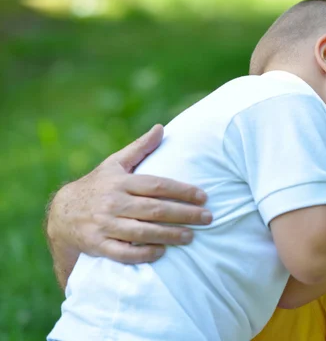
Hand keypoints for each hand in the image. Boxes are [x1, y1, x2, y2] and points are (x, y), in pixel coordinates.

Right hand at [46, 125, 211, 264]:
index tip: (204, 196)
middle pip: (154, 210)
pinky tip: (162, 252)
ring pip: (142, 232)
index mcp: (121, 182)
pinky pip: (123, 252)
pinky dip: (143, 253)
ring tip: (191, 236)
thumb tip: (161, 128)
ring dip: (169, 235)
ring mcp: (105, 225)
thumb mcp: (115, 163)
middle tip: (208, 218)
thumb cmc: (98, 185)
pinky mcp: (98, 245)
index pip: (157, 185)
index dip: (182, 191)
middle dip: (184, 214)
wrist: (62, 213)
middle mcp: (113, 203)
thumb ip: (140, 148)